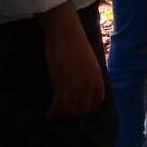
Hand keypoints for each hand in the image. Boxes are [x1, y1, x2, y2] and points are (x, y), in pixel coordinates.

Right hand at [38, 2, 104, 118]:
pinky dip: (54, 111)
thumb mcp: (88, 60)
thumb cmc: (74, 43)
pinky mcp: (63, 84)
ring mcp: (77, 85)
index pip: (97, 101)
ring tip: (54, 113)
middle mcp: (89, 84)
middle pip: (83, 108)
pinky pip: (59, 105)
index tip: (78, 108)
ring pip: (71, 109)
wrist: (66, 33)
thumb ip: (87, 73)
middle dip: (73, 112)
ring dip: (62, 113)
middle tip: (63, 111)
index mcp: (97, 76)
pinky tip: (49, 113)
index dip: (88, 108)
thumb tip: (82, 81)